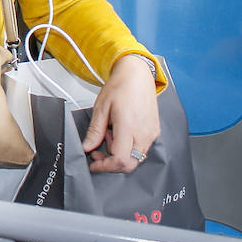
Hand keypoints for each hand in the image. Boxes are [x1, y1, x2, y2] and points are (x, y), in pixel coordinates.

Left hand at [83, 54, 159, 172]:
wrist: (137, 75)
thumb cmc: (120, 86)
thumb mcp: (101, 108)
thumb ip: (94, 131)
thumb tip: (87, 147)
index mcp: (129, 128)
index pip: (121, 160)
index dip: (105, 166)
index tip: (94, 164)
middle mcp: (144, 134)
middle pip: (129, 164)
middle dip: (111, 162)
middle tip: (98, 150)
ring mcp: (151, 133)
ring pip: (136, 158)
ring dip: (119, 153)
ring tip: (109, 134)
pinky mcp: (154, 131)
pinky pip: (141, 149)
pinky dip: (128, 147)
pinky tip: (119, 132)